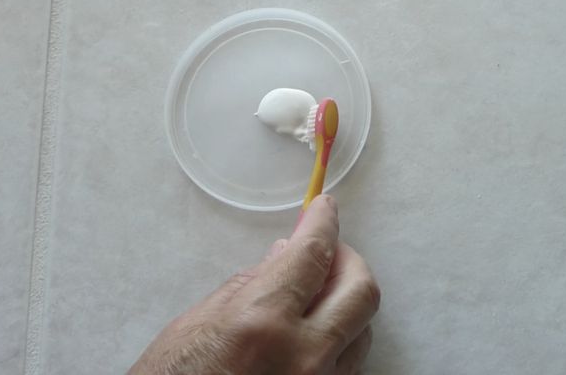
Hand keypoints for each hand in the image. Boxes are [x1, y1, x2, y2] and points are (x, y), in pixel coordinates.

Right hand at [129, 196, 379, 374]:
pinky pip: (347, 364)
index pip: (313, 254)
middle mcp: (304, 356)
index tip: (325, 206)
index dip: (323, 222)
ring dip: (344, 302)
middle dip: (348, 260)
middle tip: (325, 249)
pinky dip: (337, 338)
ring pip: (362, 330)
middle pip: (361, 292)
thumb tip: (287, 254)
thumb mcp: (204, 320)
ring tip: (315, 292)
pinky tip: (312, 328)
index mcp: (263, 322)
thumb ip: (254, 284)